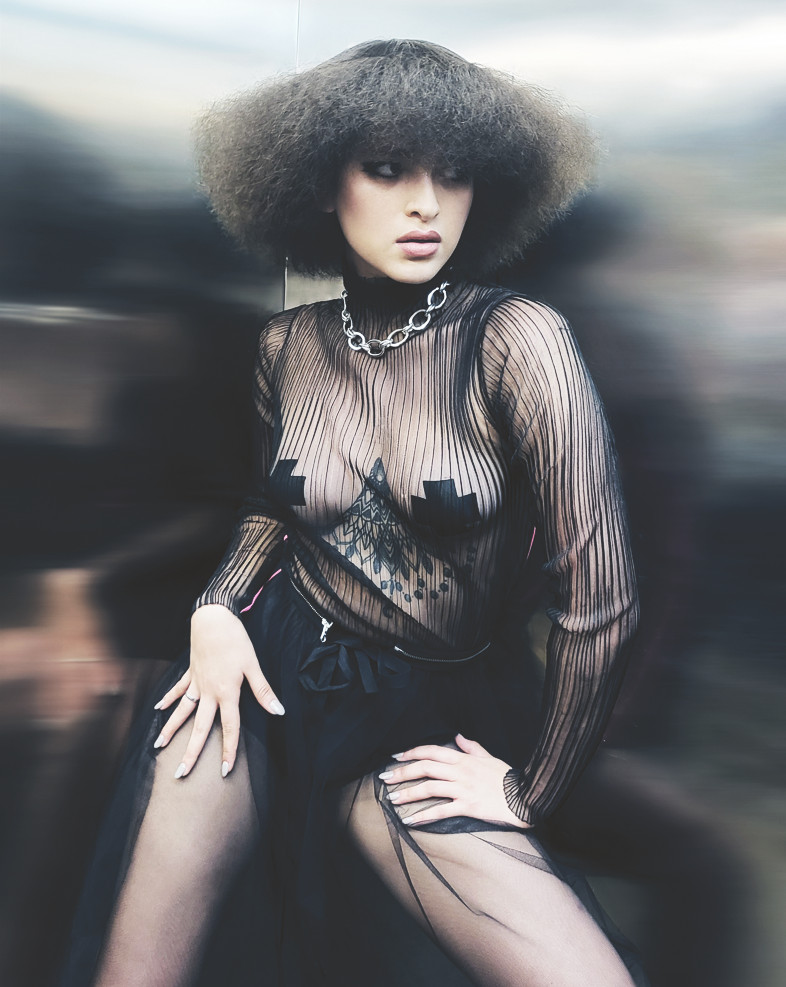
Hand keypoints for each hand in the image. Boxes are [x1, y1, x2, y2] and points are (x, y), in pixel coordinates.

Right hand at [152, 604, 283, 778]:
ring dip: (171, 729)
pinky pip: (178, 690)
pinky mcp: (190, 672)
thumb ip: (263, 691)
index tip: (225, 771)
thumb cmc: (235, 640)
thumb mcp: (253, 665)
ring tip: (158, 747)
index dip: (228, 750)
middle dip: (191, 752)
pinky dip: (169, 699)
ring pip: (182, 712)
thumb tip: (278, 711)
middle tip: (180, 774)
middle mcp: (208, 692)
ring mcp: (196, 683)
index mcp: (227, 693)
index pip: (229, 728)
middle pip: (199, 727)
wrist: (213, 618)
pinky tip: (158, 709)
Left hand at [380, 733, 531, 828]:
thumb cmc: (507, 778)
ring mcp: (463, 788)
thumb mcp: (489, 757)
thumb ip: (471, 747)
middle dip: (402, 772)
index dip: (411, 753)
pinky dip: (424, 816)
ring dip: (408, 793)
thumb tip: (458, 737)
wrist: (525, 796)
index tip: (396, 757)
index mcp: (463, 758)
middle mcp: (460, 771)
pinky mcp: (468, 806)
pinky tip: (411, 821)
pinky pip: (441, 810)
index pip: (431, 751)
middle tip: (385, 778)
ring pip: (429, 788)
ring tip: (392, 799)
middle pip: (424, 768)